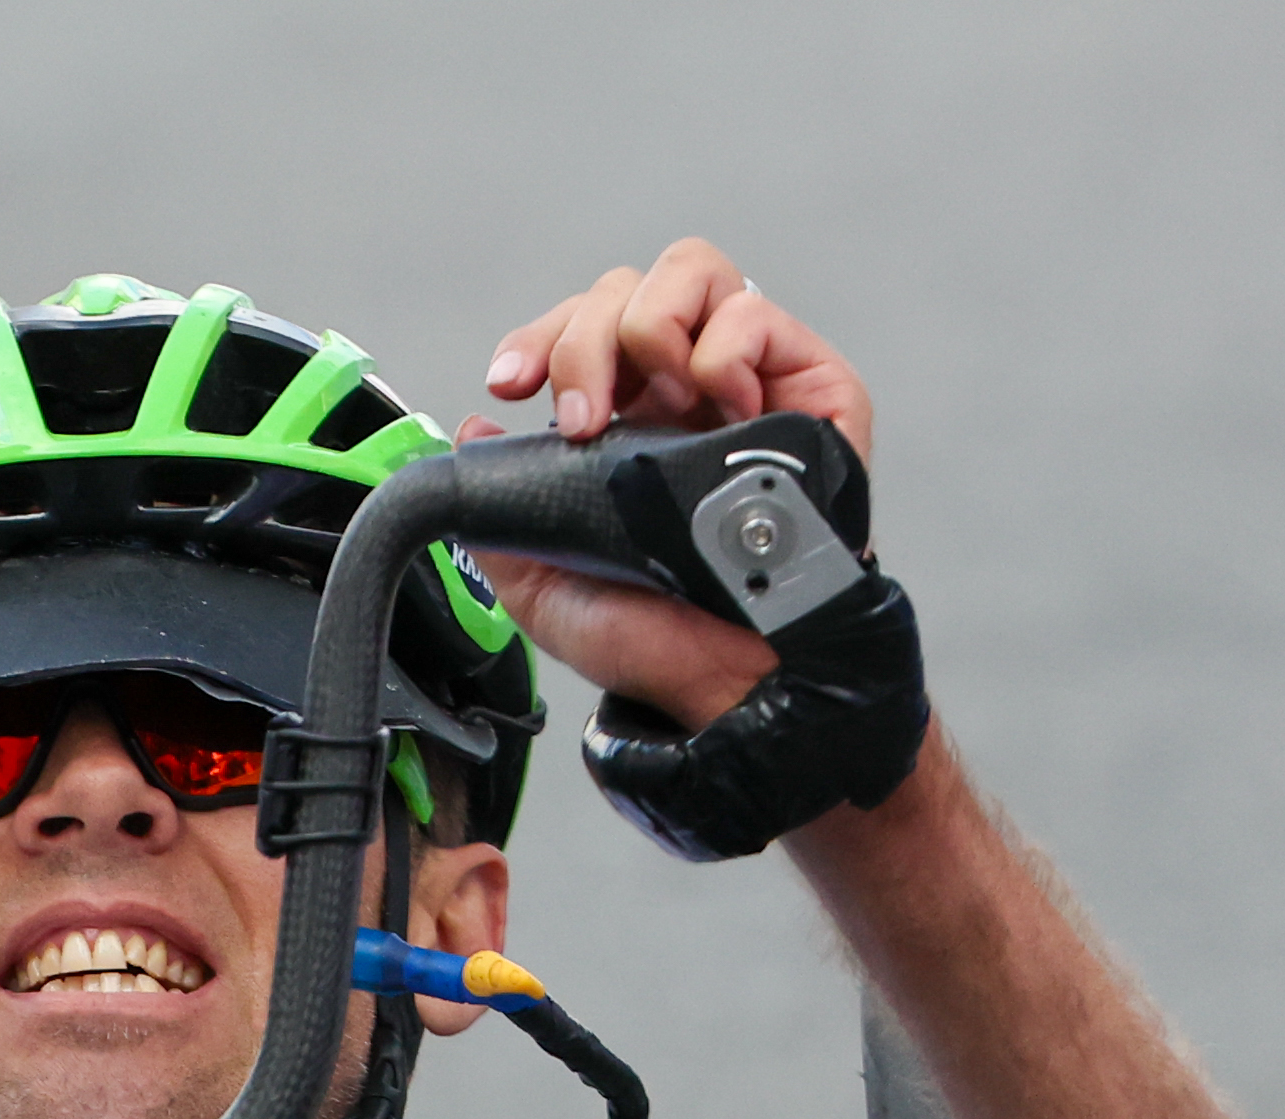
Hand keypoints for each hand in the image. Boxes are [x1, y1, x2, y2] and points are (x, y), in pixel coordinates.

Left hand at [458, 241, 876, 725]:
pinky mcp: (812, 387)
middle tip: (582, 419)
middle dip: (584, 338)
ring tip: (653, 400)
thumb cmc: (656, 640)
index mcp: (626, 423)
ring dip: (650, 324)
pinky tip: (716, 406)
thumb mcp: (544, 584)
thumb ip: (502, 511)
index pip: (581, 331)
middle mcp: (685, 392)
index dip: (542, 337)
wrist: (727, 678)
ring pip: (692, 274)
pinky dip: (723, 346)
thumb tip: (472, 434)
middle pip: (626, 290)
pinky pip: (756, 314)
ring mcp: (748, 383)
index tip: (511, 383)